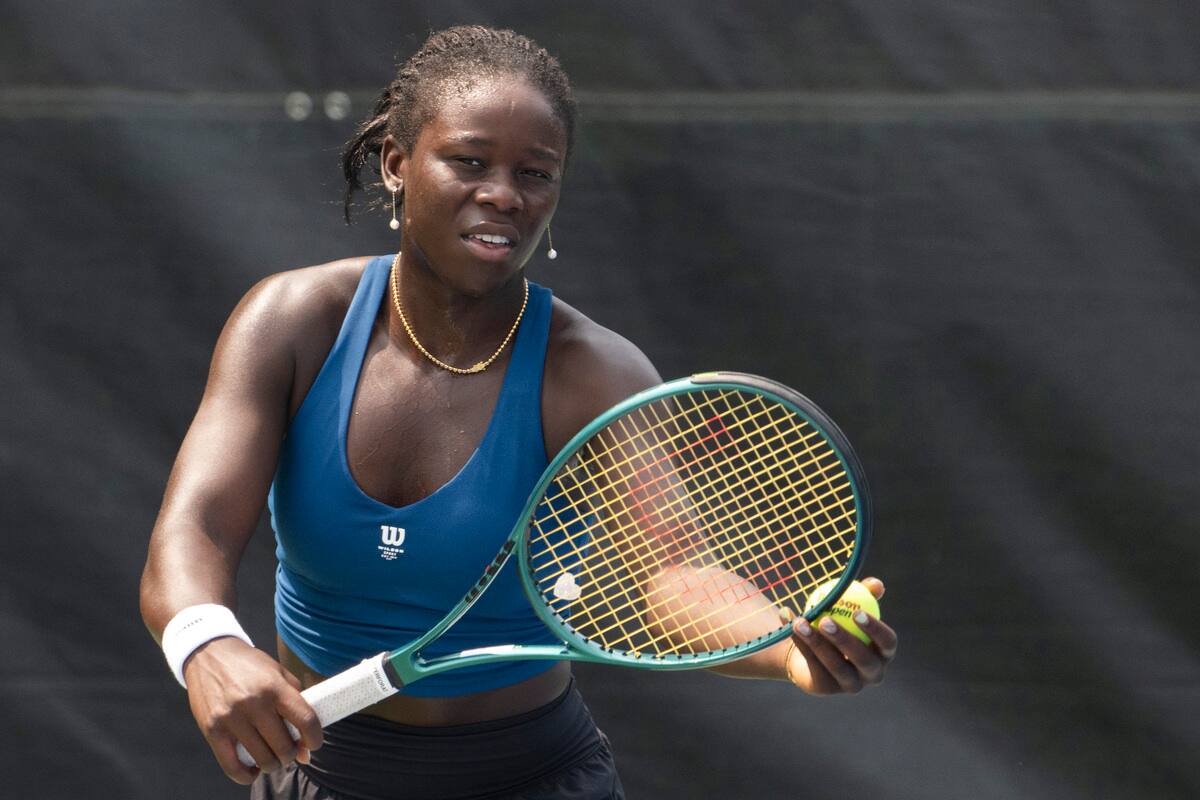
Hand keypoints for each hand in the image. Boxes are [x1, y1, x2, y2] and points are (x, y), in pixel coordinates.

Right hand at [183, 637, 321, 783]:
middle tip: (288, 749)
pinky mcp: (212, 731)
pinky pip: (232, 766)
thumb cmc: (250, 666)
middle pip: (284, 746)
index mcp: (275, 686)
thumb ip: (298, 706)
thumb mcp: (279, 674)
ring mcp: (231, 718)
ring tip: (272, 756)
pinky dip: (247, 775)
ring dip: (272, 764)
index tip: (313, 744)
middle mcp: (253, 703)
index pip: (306, 720)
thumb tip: (306, 752)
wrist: (209, 654)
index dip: (314, 739)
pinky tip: (254, 769)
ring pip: (262, 759)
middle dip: (291, 754)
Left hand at [785, 577, 896, 695]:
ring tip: (799, 621)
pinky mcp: (826, 688)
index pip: (888, 642)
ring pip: (835, 666)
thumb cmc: (839, 622)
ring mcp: (850, 684)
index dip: (875, 630)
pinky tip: (788, 622)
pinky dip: (800, 643)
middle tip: (826, 620)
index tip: (857, 612)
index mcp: (883, 652)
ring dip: (815, 642)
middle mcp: (872, 673)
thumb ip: (864, 594)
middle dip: (844, 640)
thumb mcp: (850, 606)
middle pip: (863, 660)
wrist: (810, 647)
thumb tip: (876, 584)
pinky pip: (813, 665)